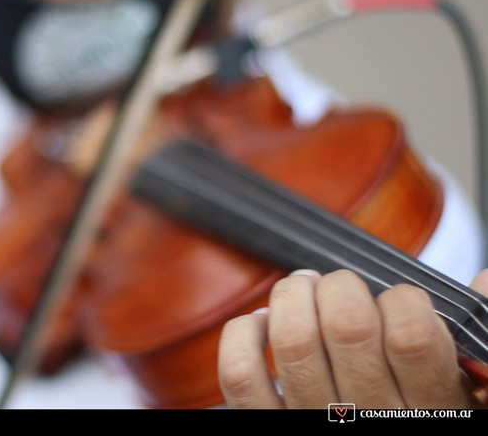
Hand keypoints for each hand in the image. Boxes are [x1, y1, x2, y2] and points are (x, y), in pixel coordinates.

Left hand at [218, 268, 487, 408]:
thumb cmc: (418, 414)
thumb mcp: (468, 393)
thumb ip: (482, 344)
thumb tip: (484, 282)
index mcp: (429, 408)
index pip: (412, 336)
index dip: (402, 299)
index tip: (399, 300)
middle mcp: (369, 418)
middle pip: (347, 326)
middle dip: (341, 286)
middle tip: (341, 287)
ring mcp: (313, 422)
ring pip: (293, 339)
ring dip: (294, 296)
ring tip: (303, 291)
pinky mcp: (266, 424)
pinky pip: (240, 372)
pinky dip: (246, 332)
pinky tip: (264, 323)